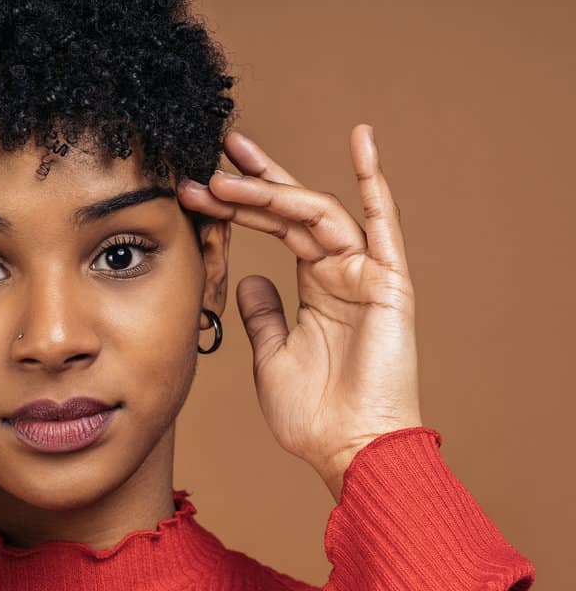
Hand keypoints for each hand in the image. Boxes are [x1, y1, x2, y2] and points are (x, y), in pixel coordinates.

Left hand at [178, 126, 421, 501]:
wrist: (350, 449)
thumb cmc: (315, 413)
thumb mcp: (272, 355)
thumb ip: (262, 313)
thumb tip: (248, 279)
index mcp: (316, 288)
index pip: (276, 228)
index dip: (241, 204)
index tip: (202, 184)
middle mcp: (340, 272)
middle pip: (292, 210)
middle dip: (253, 179)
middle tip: (216, 148)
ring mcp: (365, 273)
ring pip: (315, 213)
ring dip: (272, 188)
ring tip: (226, 171)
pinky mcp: (388, 282)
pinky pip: (382, 224)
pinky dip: (373, 181)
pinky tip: (361, 140)